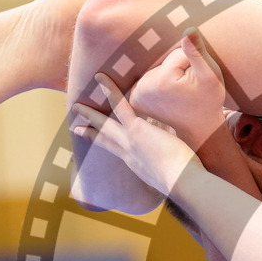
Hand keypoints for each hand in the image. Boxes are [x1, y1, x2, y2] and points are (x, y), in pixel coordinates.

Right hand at [72, 73, 198, 198]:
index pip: (121, 153)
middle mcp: (129, 155)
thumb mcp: (174, 169)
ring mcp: (130, 141)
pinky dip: (110, 91)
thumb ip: (172, 156)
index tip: (101, 145)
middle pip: (105, 140)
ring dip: (90, 113)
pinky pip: (119, 105)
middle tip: (75, 127)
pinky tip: (101, 78)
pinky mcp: (136, 129)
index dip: (110, 147)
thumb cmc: (186, 180)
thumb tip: (179, 146)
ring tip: (76, 104)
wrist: (183, 182)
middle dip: (89, 133)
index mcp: (138, 165)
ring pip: (105, 123)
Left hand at [131, 29, 228, 144]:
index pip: (175, 55)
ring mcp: (136, 96)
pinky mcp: (135, 99)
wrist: (200, 129)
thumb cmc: (209, 102)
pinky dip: (156, 82)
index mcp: (160, 81)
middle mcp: (142, 89)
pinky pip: (146, 78)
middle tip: (186, 90)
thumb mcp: (210, 76)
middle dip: (175, 69)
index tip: (194, 84)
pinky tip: (166, 94)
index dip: (190, 64)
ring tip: (178, 94)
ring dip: (167, 75)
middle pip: (161, 61)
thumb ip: (198, 52)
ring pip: (154, 68)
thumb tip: (188, 29)